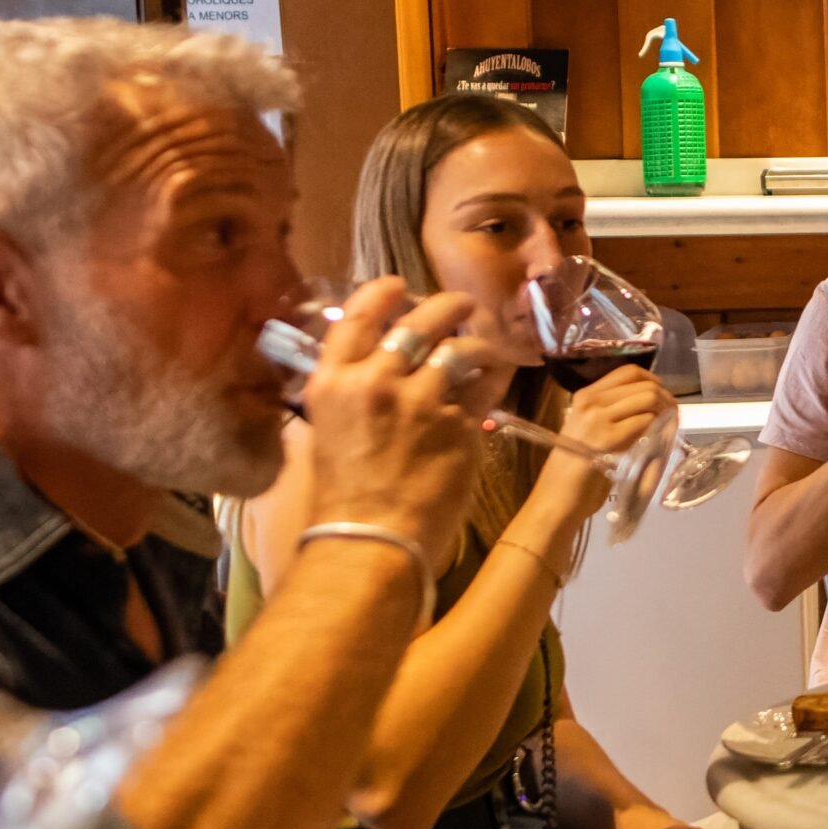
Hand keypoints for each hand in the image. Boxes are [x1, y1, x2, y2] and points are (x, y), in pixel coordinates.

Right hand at [303, 278, 485, 567]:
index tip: (398, 285)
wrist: (371, 542)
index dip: (381, 294)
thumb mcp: (328, 433)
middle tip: (462, 305)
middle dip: (446, 306)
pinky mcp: (459, 425)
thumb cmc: (343, 500)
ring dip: (477, 343)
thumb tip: (371, 371)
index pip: (357, 317)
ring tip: (486, 345)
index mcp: (333, 383)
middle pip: (419, 324)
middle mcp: (376, 381)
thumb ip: (349, 395)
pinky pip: (485, 387)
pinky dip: (494, 377)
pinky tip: (499, 375)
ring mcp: (421, 402)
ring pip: (459, 351)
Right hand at [534, 367, 673, 522]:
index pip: (627, 372)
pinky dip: (658, 429)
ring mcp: (598, 418)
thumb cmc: (575, 470)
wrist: (558, 496)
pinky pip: (644, 422)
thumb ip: (614, 416)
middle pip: (643, 384)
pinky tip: (658, 441)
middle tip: (673, 416)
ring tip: (670, 428)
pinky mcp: (608, 438)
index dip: (652, 380)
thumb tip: (650, 409)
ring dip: (666, 412)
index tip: (662, 395)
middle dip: (665, 398)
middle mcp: (590, 402)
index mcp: (585, 396)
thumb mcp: (589, 431)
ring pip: (648, 398)